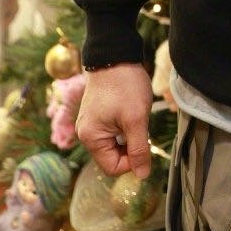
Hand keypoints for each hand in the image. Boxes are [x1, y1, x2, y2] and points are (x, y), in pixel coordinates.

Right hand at [75, 63, 152, 178]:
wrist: (116, 54)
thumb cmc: (125, 85)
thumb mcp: (136, 119)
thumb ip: (139, 150)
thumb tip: (142, 176)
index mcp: (90, 138)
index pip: (112, 168)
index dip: (132, 162)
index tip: (145, 144)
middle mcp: (85, 133)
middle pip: (113, 156)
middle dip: (130, 146)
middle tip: (141, 126)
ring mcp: (90, 123)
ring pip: (115, 143)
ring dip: (129, 135)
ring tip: (135, 115)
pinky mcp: (97, 115)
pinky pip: (112, 131)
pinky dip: (125, 126)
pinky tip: (130, 111)